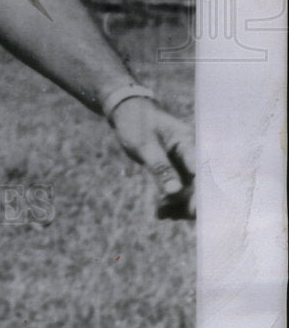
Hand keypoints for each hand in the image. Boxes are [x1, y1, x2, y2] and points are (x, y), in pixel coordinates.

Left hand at [110, 97, 194, 219]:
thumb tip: (175, 192)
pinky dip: (170, 201)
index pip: (202, 170)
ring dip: (178, 204)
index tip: (194, 211)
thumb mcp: (144, 145)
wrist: (126, 112)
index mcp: (188, 143)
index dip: (201, 192)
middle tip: (173, 215)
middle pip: (199, 184)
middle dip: (188, 202)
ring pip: (189, 190)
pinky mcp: (176, 170)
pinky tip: (160, 212)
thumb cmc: (136, 122)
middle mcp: (191, 154)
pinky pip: (178, 189)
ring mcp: (184, 163)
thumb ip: (160, 167)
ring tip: (160, 212)